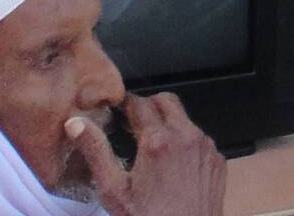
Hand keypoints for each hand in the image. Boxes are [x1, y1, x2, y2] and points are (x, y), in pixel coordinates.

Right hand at [68, 93, 226, 215]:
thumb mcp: (114, 191)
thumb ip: (96, 152)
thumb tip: (76, 124)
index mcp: (158, 141)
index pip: (140, 102)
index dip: (126, 104)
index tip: (117, 111)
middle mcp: (186, 137)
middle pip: (166, 101)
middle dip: (148, 107)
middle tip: (132, 126)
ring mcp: (205, 148)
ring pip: (184, 120)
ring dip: (168, 125)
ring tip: (151, 150)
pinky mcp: (217, 161)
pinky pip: (199, 140)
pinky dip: (185, 144)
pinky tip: (172, 166)